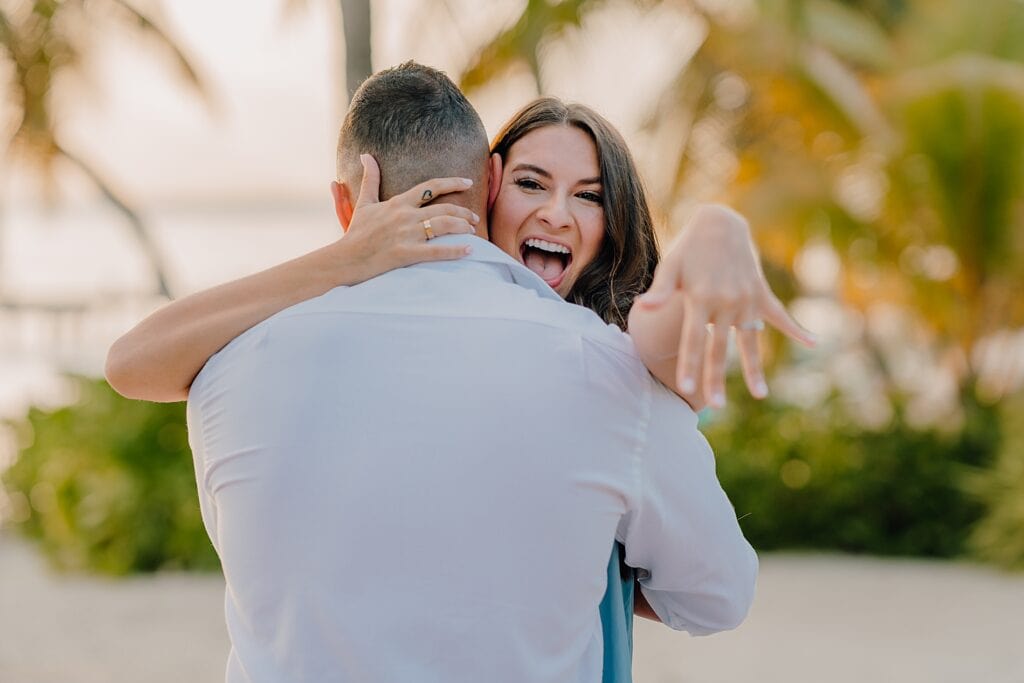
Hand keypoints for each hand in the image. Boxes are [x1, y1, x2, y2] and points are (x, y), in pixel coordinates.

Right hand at [338, 154, 479, 279]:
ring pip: (443, 225)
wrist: (345, 259)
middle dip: (463, 212)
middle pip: (443, 208)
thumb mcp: (364, 203)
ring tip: (473, 230)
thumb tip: (366, 155)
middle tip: (474, 218)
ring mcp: (406, 235)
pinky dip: (455, 251)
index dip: (451, 182)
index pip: (430, 187)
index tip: (468, 182)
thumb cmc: (356, 233)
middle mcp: (405, 216)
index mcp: (398, 203)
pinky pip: (437, 251)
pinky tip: (469, 250)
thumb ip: (370, 179)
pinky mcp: (406, 254)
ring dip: (463, 227)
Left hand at [636, 204, 814, 407]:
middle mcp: (725, 302)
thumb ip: (660, 291)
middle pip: (719, 348)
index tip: (687, 390)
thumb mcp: (671, 266)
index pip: (692, 340)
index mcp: (700, 298)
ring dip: (754, 370)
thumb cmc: (689, 249)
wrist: (720, 223)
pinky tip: (813, 342)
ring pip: (750, 342)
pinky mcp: (761, 293)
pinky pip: (780, 315)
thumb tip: (643, 308)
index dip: (690, 365)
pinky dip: (796, 328)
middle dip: (715, 378)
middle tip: (713, 407)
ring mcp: (746, 299)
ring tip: (759, 395)